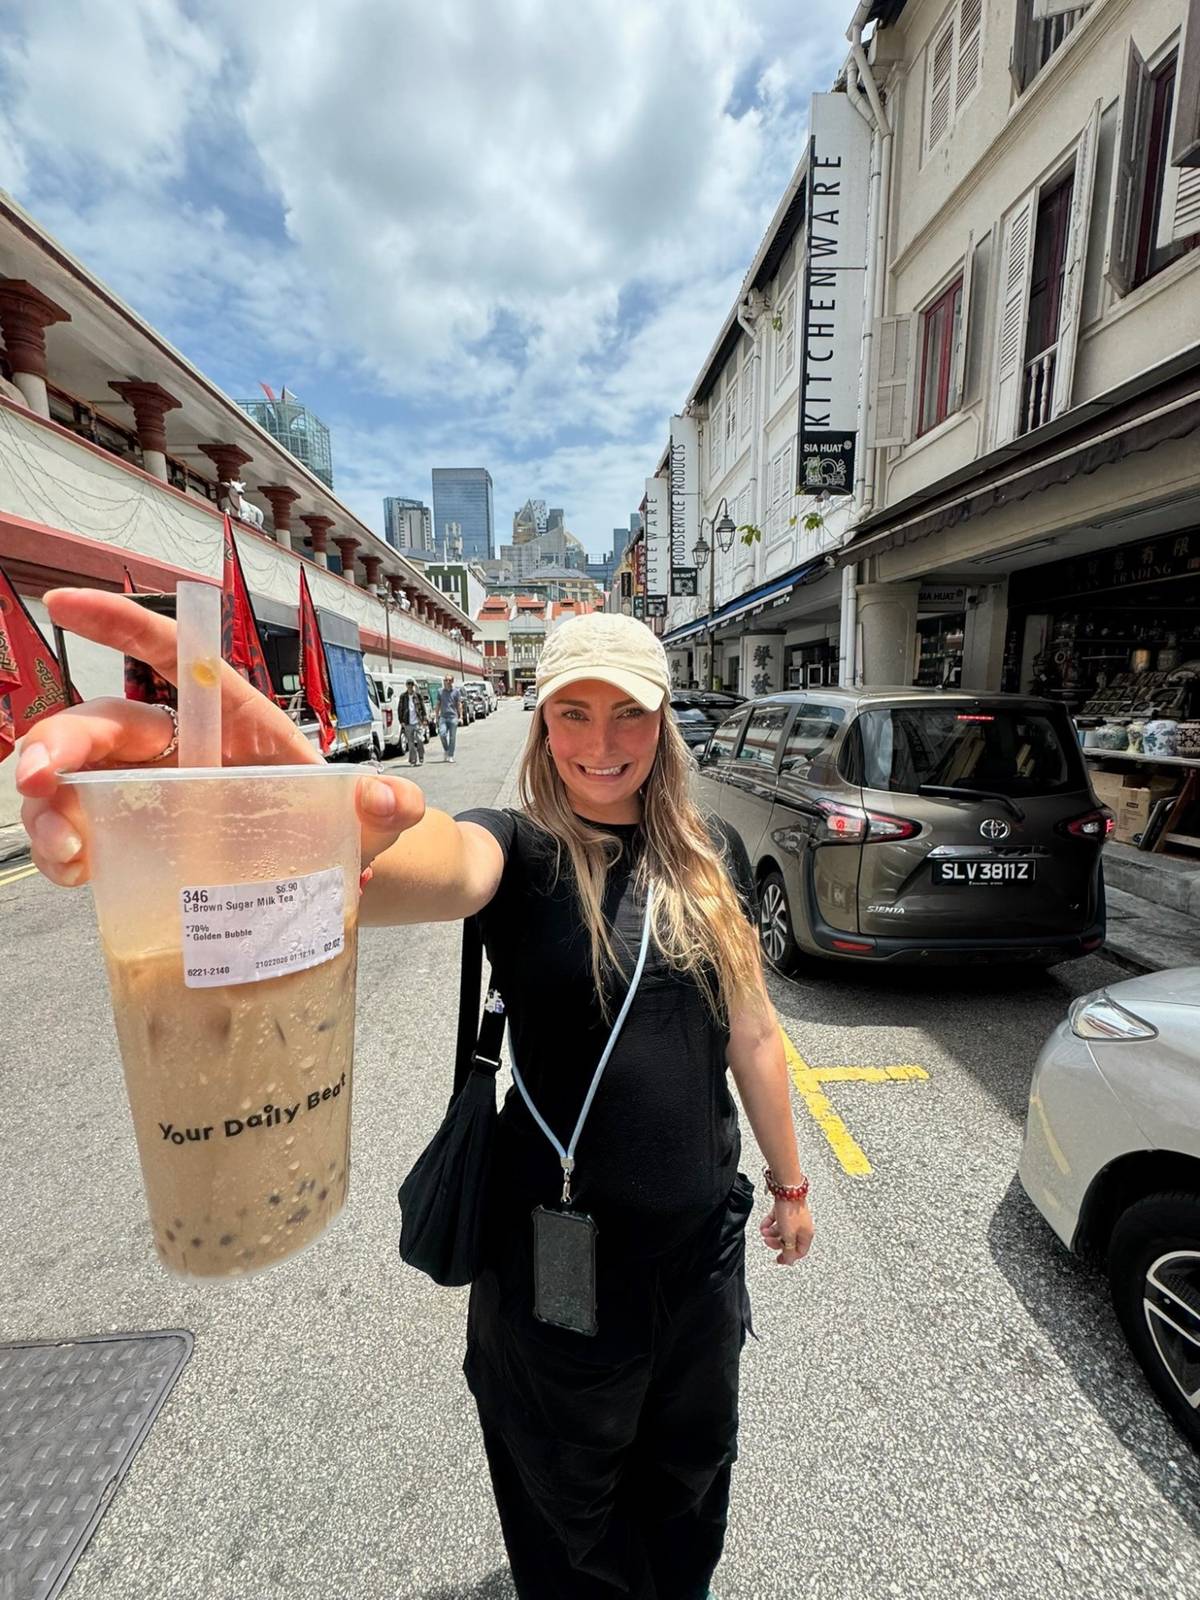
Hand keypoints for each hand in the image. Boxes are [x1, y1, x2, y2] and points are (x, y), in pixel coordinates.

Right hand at [16, 588, 425, 886]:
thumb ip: (389, 804)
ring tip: (64, 851)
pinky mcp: (135, 842)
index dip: (121, 625)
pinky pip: (80, 832)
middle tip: (38, 777)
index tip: (66, 600)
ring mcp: (150, 795)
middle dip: (58, 742)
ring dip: (48, 805)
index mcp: (233, 720)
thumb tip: (394, 800)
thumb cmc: (342, 829)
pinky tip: (74, 872)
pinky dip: (63, 847)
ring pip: (75, 781)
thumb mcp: (372, 817)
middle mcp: (179, 749)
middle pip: (103, 726)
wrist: (332, 880)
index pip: (175, 657)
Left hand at [760, 1197, 813, 1266]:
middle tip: (767, 1241)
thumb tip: (789, 1261)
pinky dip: (769, 1223)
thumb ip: (789, 1250)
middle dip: (776, 1242)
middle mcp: (802, 1227)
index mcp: (806, 1235)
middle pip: (789, 1241)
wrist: (787, 1190)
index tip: (778, 1259)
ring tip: (764, 1231)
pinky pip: (777, 1220)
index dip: (789, 1257)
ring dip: (771, 1233)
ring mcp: (794, 1218)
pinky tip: (764, 1224)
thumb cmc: (791, 1212)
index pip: (800, 1252)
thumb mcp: (789, 1235)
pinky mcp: (786, 1210)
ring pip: (782, 1230)